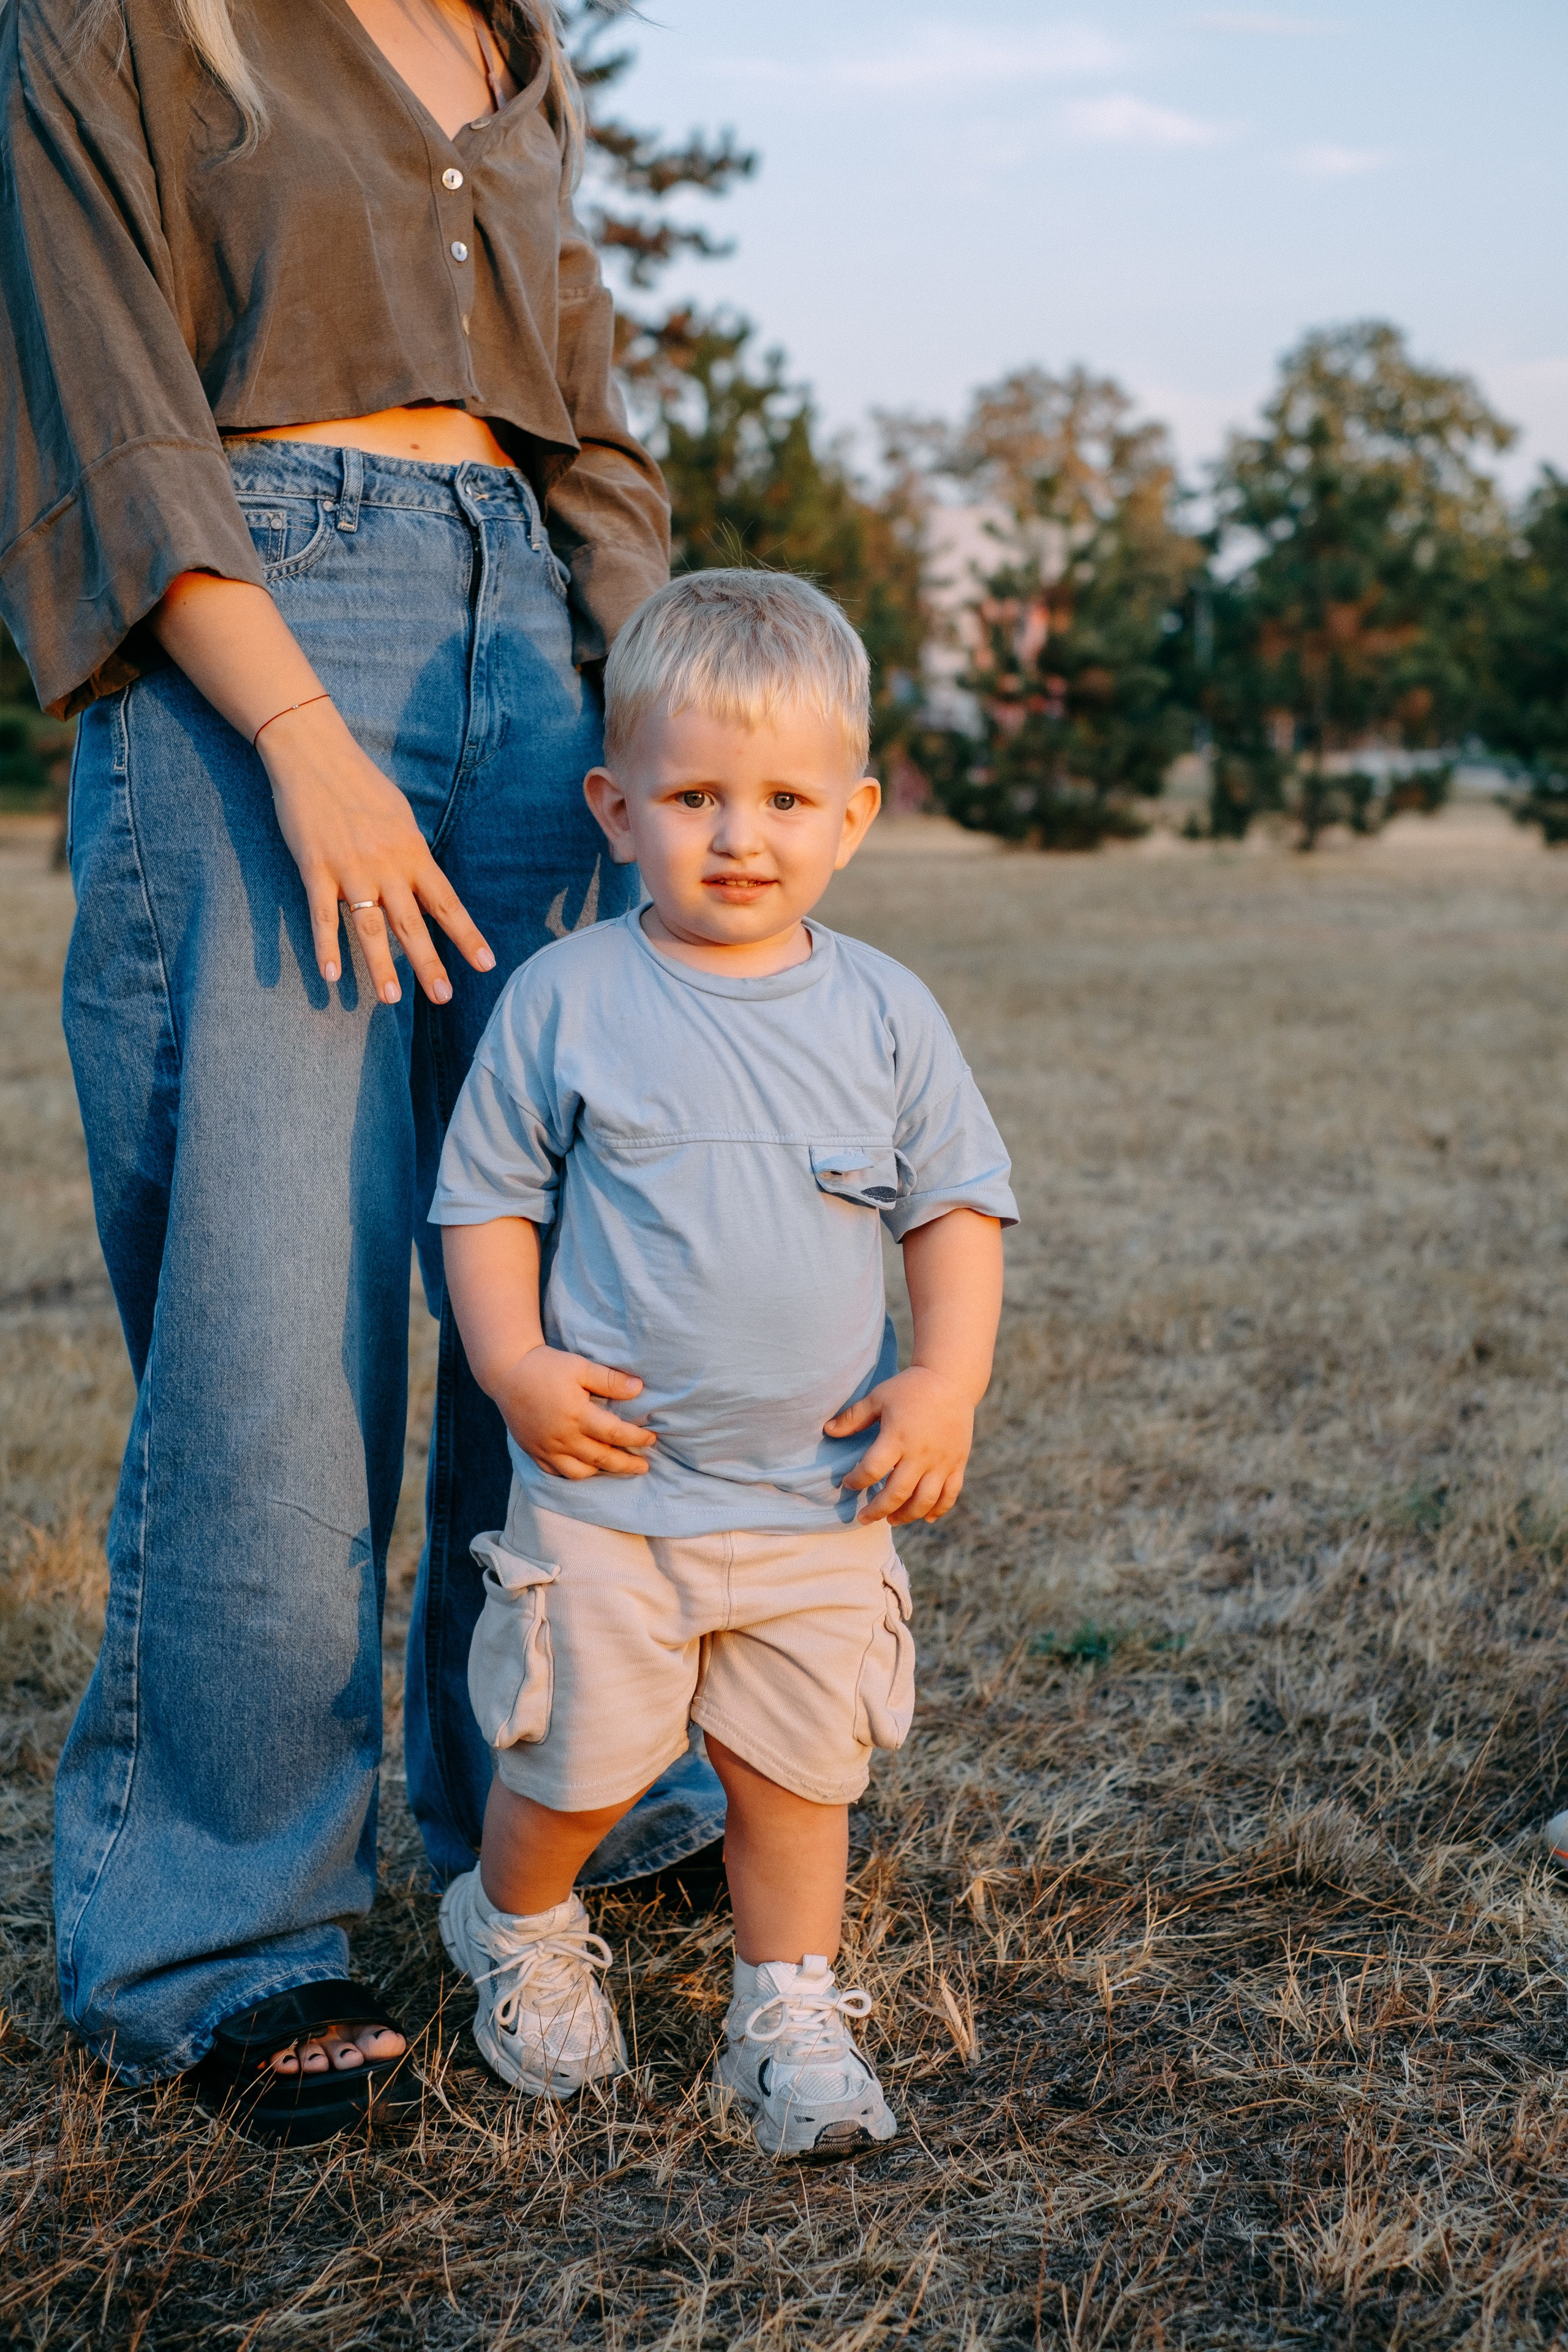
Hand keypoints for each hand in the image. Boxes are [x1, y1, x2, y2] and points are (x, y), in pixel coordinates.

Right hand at [261, 702, 494, 1004]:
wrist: (314, 753)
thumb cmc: (361, 785)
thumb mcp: (401, 818)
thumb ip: (413, 856)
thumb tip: (428, 891)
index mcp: (412, 852)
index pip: (446, 903)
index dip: (466, 935)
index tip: (486, 964)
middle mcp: (386, 865)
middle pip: (412, 923)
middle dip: (429, 963)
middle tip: (444, 998)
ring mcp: (350, 868)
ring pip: (369, 926)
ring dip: (380, 965)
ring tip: (390, 999)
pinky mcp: (315, 868)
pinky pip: (322, 915)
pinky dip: (326, 946)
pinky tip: (331, 976)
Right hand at [493, 1343, 655, 1480]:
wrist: (507, 1372)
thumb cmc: (546, 1366)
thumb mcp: (580, 1366)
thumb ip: (610, 1380)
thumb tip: (639, 1389)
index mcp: (577, 1415)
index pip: (615, 1434)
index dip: (637, 1438)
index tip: (651, 1438)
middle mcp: (562, 1437)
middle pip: (601, 1458)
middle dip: (626, 1464)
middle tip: (644, 1467)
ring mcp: (546, 1448)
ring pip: (578, 1472)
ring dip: (600, 1472)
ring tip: (615, 1468)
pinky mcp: (533, 1451)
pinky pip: (555, 1472)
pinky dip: (572, 1474)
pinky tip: (584, 1470)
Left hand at [825, 1366, 974, 1524]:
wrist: (951, 1380)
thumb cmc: (909, 1388)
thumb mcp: (878, 1397)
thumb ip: (853, 1418)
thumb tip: (827, 1430)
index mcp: (896, 1436)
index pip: (872, 1469)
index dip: (857, 1481)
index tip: (848, 1483)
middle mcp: (920, 1453)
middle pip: (897, 1493)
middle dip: (877, 1510)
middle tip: (863, 1518)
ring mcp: (941, 1461)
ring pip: (924, 1501)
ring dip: (906, 1515)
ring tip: (891, 1520)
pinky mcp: (957, 1463)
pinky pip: (950, 1494)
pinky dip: (938, 1510)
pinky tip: (926, 1518)